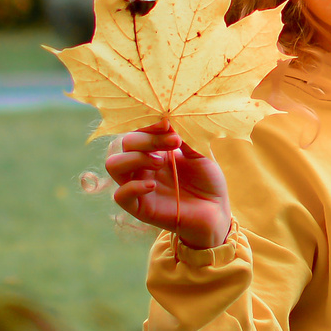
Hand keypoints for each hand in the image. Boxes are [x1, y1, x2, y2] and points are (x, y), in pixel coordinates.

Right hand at [107, 125, 232, 248]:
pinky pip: (120, 195)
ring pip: (114, 166)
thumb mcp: (200, 153)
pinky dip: (133, 187)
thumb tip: (168, 120)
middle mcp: (143, 167)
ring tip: (160, 163)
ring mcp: (139, 186)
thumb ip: (183, 138)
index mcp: (154, 151)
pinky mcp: (140, 208)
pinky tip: (153, 185)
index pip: (140, 131)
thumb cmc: (208, 181)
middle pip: (125, 144)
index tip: (167, 124)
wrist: (216, 211)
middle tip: (173, 142)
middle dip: (147, 140)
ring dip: (135, 158)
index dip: (150, 126)